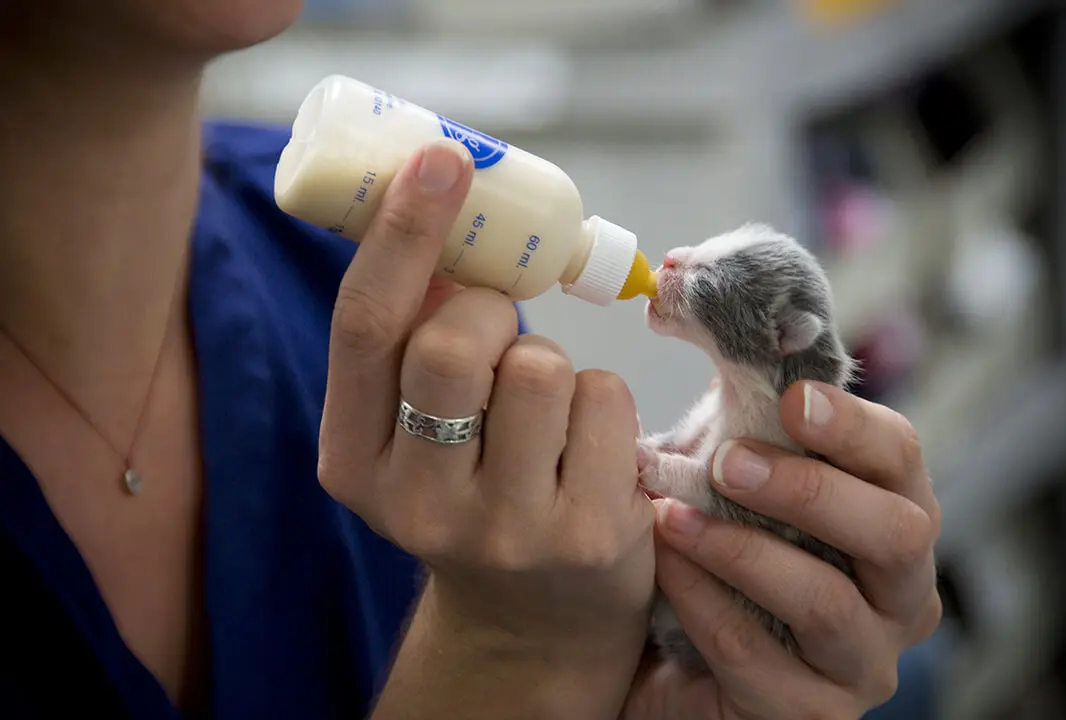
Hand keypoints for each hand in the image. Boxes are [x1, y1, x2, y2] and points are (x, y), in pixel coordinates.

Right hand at [317, 139, 656, 716]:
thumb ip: (414, 343)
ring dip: (551, 363)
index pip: (366, 328)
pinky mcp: (586, 537)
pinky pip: (604, 399)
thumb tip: (450, 222)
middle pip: (452, 344)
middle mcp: (414, 503)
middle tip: (500, 329)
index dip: (403, 235)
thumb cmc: (474, 490)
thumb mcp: (415, 433)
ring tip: (546, 414)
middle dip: (491, 310)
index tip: (441, 161)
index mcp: (353, 459)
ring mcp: (502, 528)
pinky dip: (601, 401)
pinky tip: (586, 452)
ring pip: (541, 366)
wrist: (533, 620)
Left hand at [622, 381, 941, 718]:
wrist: (664, 657)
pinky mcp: (811, 713)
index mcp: (887, 516)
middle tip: (729, 464)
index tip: (794, 399)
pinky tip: (660, 572)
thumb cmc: (714, 552)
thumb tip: (695, 311)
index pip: (902, 459)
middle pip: (898, 532)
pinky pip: (763, 659)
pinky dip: (708, 607)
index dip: (854, 426)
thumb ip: (734, 413)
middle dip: (811, 490)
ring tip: (672, 517)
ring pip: (830, 604)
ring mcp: (862, 661)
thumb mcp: (729, 476)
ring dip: (745, 552)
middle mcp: (897, 592)